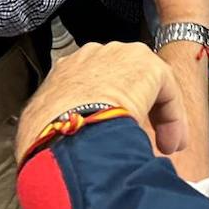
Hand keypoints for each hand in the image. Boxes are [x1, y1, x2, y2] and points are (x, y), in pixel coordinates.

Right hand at [15, 42, 186, 163]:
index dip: (105, 112)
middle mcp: (90, 58)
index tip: (110, 138)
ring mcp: (118, 56)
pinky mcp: (145, 64)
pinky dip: (172, 117)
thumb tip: (54, 152)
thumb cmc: (45, 142)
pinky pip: (166, 90)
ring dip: (156, 115)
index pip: (88, 85)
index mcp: (62, 75)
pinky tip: (172, 143)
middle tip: (139, 141)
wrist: (65, 134)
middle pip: (121, 81)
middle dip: (133, 110)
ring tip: (162, 147)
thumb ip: (52, 132)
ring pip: (146, 84)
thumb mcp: (37, 134)